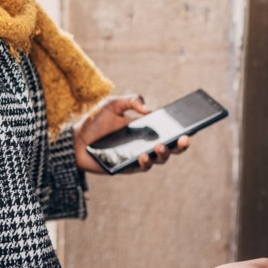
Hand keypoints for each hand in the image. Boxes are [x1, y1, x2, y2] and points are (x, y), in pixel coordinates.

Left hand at [72, 94, 190, 173]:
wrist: (75, 139)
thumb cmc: (95, 121)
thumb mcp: (113, 103)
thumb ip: (131, 100)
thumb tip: (149, 109)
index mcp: (146, 129)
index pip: (169, 131)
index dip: (182, 130)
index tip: (191, 126)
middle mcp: (145, 144)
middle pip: (170, 148)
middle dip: (180, 145)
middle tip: (184, 138)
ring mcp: (137, 157)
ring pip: (158, 160)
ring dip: (163, 154)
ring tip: (160, 146)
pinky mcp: (127, 167)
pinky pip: (141, 167)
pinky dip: (145, 162)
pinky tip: (144, 156)